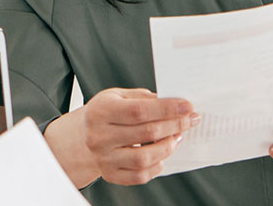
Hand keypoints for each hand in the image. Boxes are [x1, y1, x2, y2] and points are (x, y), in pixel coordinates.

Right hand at [78, 88, 197, 184]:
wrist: (82, 135)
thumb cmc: (106, 112)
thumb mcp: (119, 96)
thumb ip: (145, 98)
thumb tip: (175, 105)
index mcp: (100, 112)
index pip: (140, 111)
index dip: (167, 109)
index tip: (188, 107)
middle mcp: (99, 137)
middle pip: (146, 133)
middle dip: (174, 125)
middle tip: (190, 120)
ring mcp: (103, 158)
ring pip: (144, 158)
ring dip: (168, 147)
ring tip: (177, 137)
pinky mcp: (110, 174)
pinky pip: (140, 175)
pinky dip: (156, 166)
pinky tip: (162, 155)